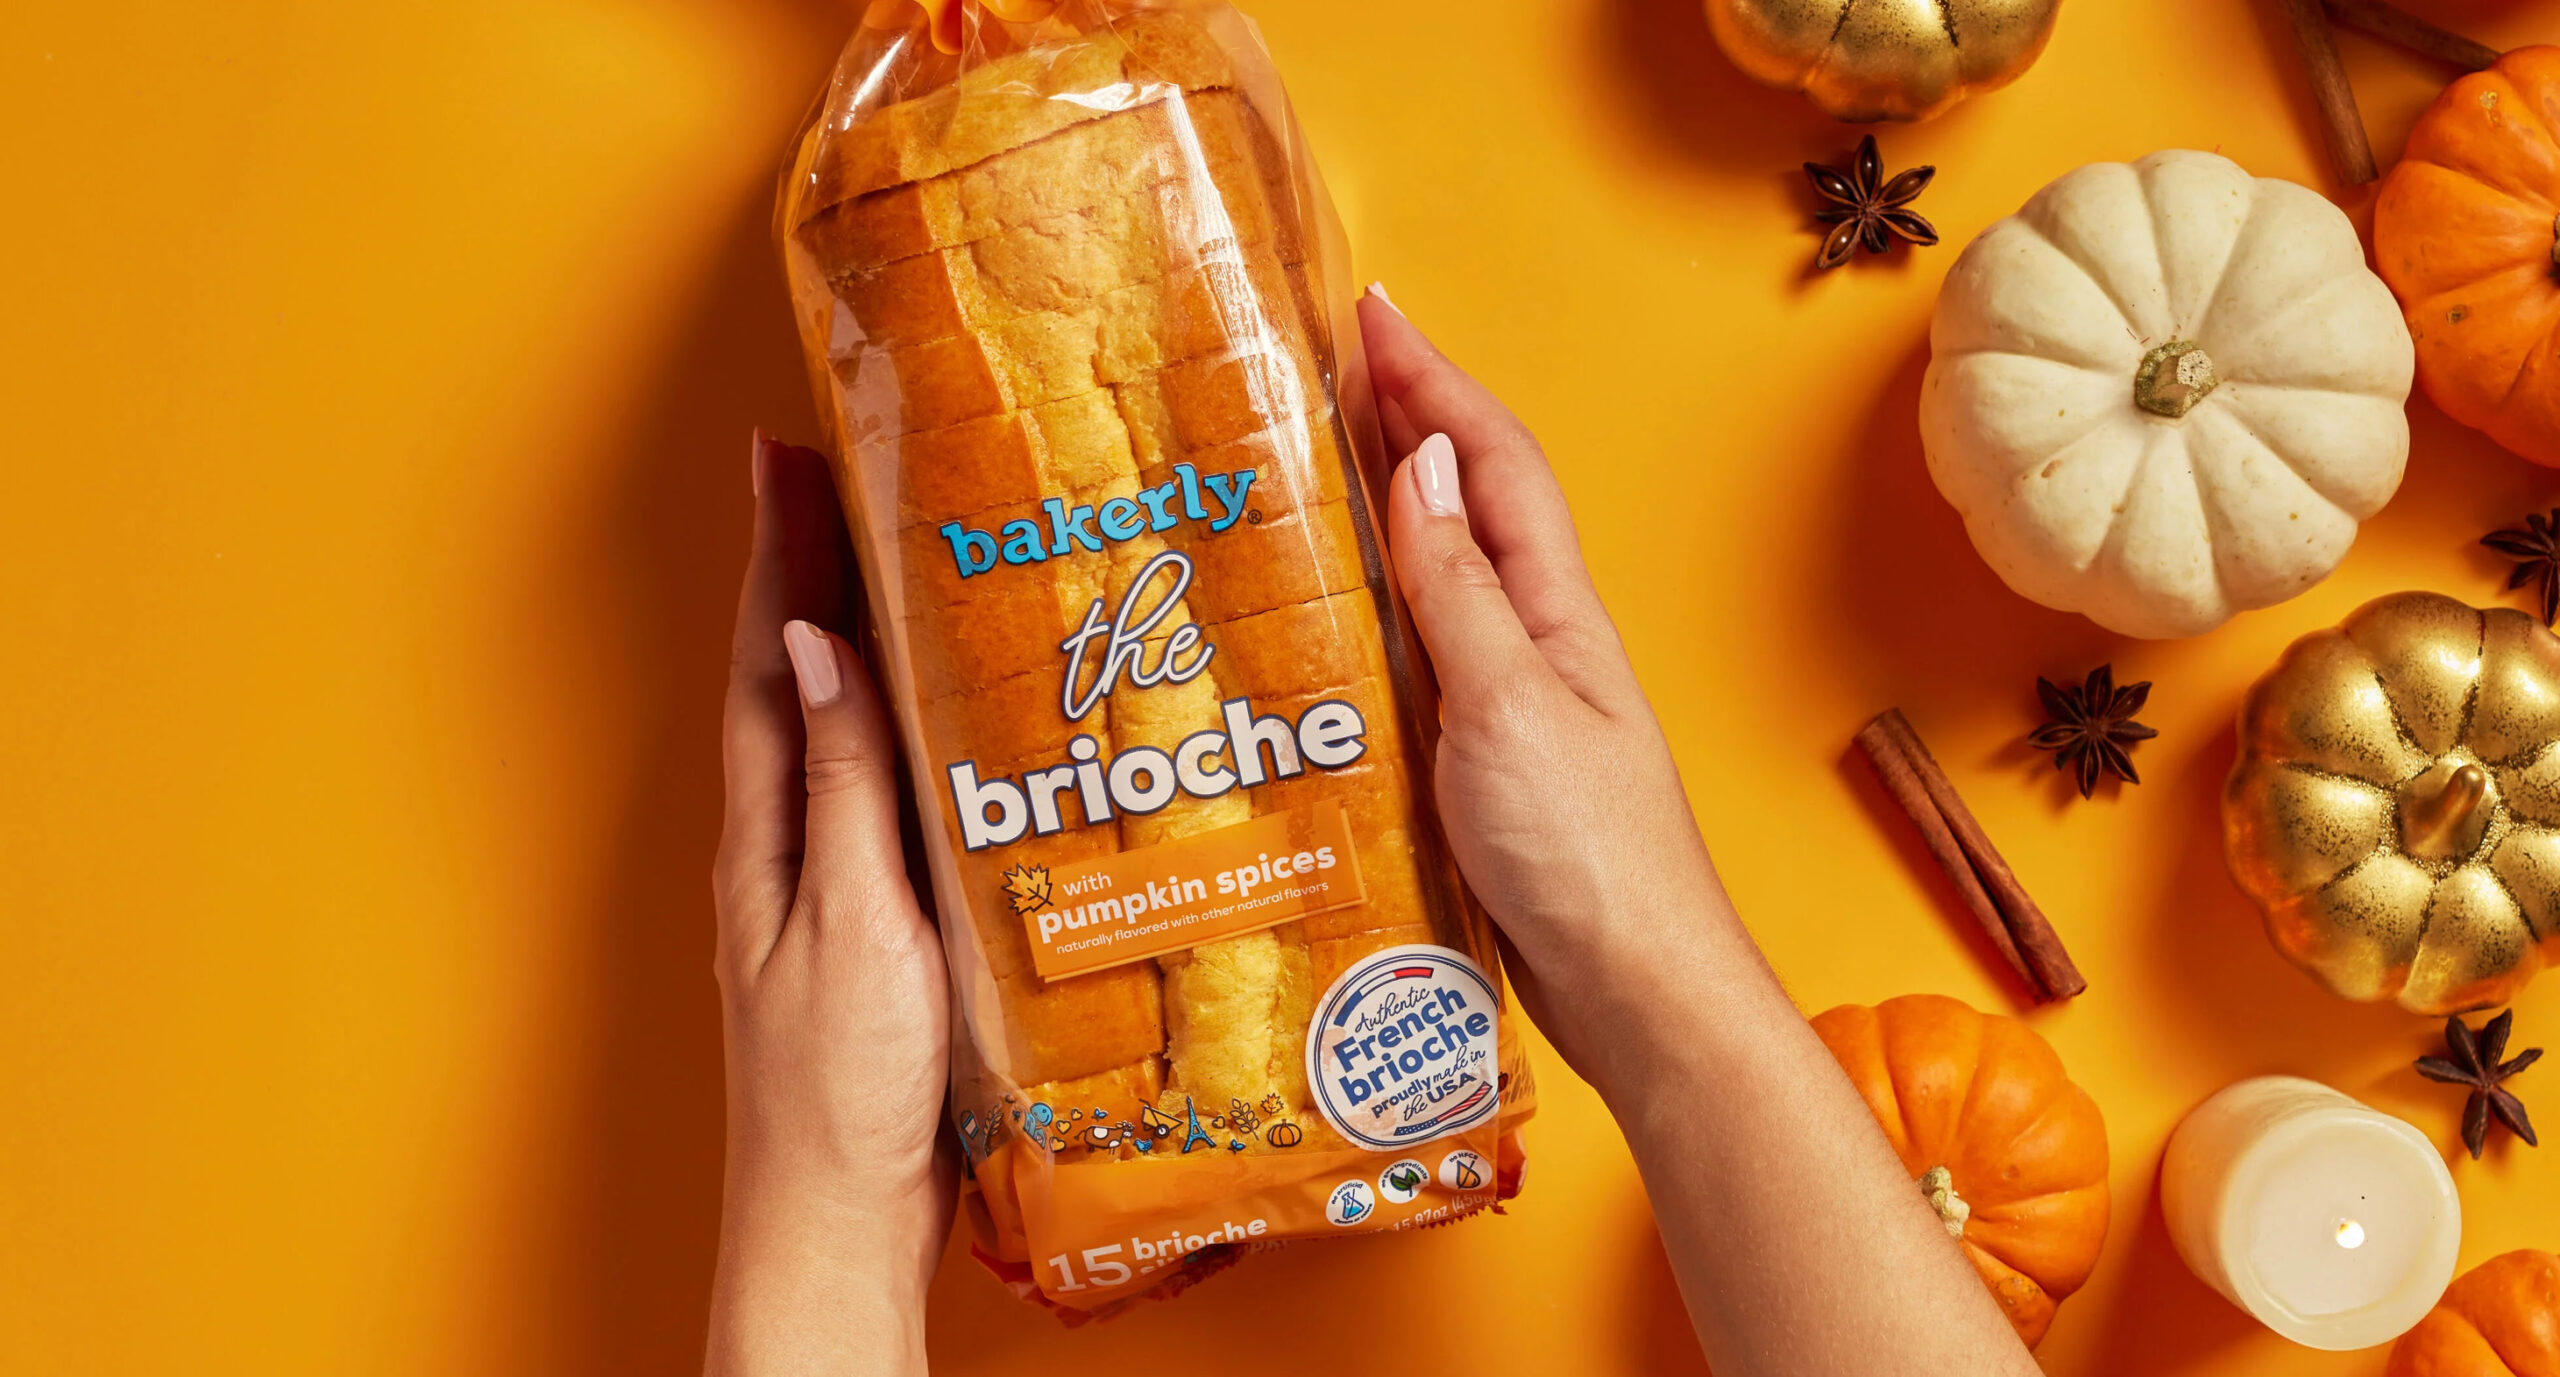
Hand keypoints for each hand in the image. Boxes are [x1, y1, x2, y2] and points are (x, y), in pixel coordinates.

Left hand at [705, 434, 951, 1376]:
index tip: (782, 453)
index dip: (773, 554)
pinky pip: (866, 792)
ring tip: (883, 560)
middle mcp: (781, 846)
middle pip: (785, 679)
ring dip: (842, 638)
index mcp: (768, 835)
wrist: (841, 1221)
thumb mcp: (854, 922)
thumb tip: (812, 646)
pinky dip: (888, 728)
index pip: (765, 661)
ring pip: (825, 730)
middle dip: (801, 570)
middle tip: (834, 472)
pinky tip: (933, 724)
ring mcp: (817, 885)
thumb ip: (842, 785)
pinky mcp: (864, 924)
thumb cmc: (841, 1091)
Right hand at [1359, 289, 1737, 1092]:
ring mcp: (1510, 699)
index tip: (1367, 311)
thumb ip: (1458, 590)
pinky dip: (1373, 607)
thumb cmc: (1586, 855)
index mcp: (1554, 608)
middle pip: (1467, 501)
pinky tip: (1325, 621)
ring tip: (1307, 464)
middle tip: (1322, 364)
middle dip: (1404, 418)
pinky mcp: (1480, 763)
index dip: (1431, 377)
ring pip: (1441, 574)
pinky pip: (1419, 653)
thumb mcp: (1509, 705)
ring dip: (1383, 506)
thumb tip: (1415, 465)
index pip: (1489, 460)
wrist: (1636, 992)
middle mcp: (1535, 638)